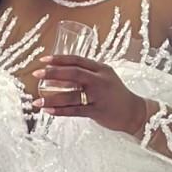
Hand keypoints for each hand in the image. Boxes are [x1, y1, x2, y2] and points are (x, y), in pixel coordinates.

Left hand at [32, 55, 150, 136]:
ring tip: (37, 100)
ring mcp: (99, 96)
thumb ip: (87, 73)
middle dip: (53, 73)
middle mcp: (100, 80)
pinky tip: (48, 111)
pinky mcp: (98, 111)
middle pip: (74, 73)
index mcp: (101, 69)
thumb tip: (60, 71)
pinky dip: (60, 111)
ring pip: (72, 95)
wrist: (134, 112)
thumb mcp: (105, 78)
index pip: (77, 60)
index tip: (44, 60)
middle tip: (37, 74)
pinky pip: (75, 111)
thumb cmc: (115, 94)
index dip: (59, 59)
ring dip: (52, 98)